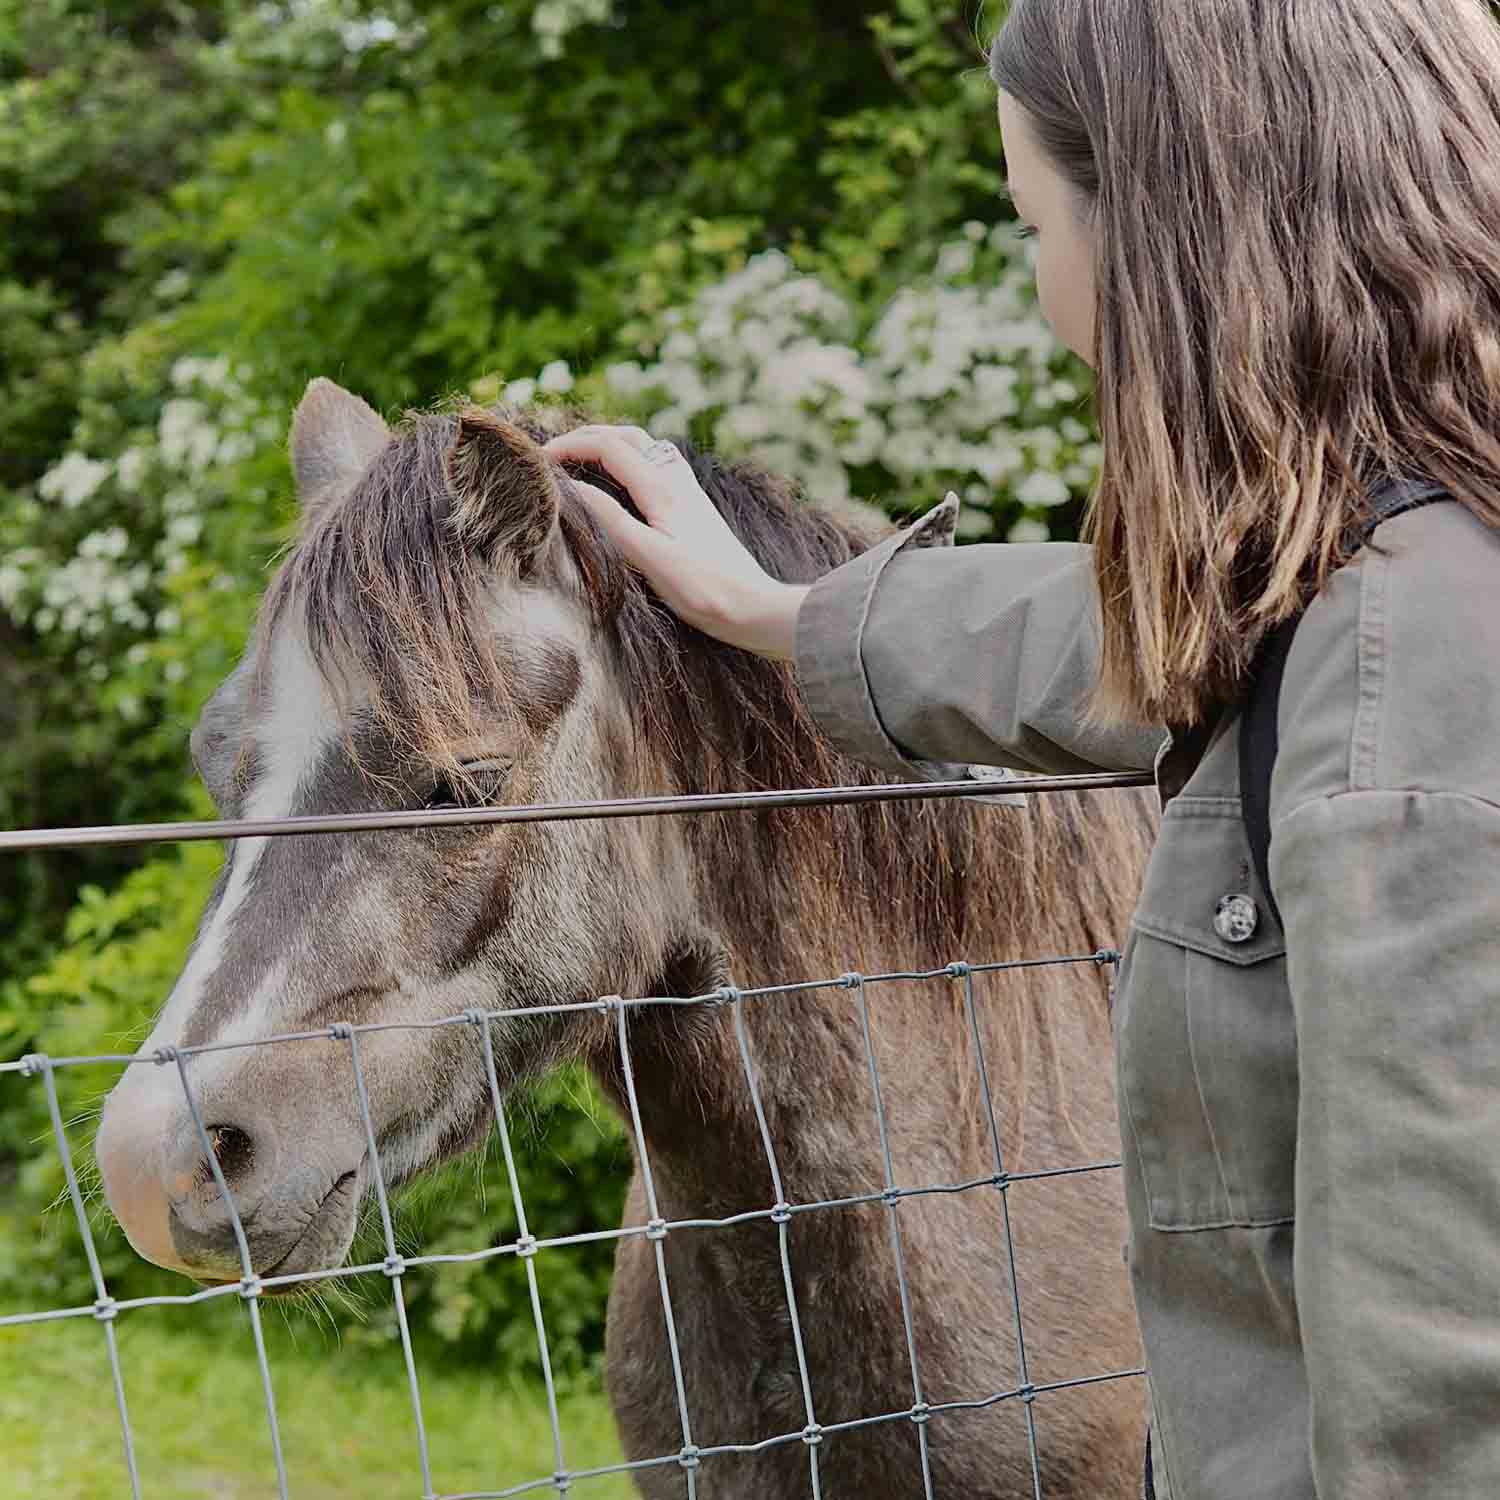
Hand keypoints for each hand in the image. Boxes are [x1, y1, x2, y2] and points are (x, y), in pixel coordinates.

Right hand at [540, 423, 809, 660]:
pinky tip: (623, 480)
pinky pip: (656, 464)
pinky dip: (629, 459)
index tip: (537, 461)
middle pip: (626, 435)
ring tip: (579, 459)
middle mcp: (677, 480)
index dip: (569, 446)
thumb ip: (610, 519)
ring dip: (609, 443)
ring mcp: (688, 490)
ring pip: (644, 447)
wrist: (754, 607)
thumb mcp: (648, 557)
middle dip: (586, 437)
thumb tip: (573, 488)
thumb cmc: (703, 590)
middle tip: (552, 454)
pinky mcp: (694, 506)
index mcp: (663, 488)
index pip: (608, 446)